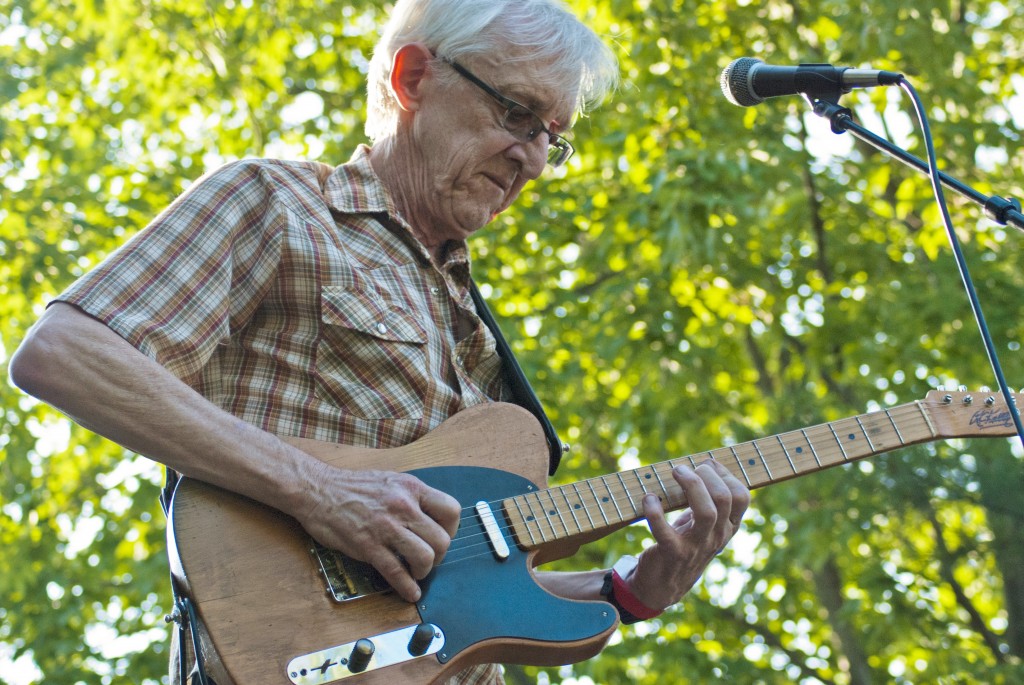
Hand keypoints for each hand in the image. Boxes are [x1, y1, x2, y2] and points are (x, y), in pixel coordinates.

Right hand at [298, 463, 461, 602]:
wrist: (318, 490)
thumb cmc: (353, 487)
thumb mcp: (390, 481)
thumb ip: (412, 498)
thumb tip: (431, 519)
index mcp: (411, 488)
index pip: (451, 510)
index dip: (451, 529)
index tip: (442, 536)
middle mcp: (403, 506)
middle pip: (442, 539)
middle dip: (439, 555)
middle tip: (429, 559)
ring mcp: (386, 527)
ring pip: (425, 557)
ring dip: (424, 571)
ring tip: (416, 572)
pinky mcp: (368, 546)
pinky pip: (396, 572)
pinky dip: (407, 587)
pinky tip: (409, 592)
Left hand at [627, 460, 749, 610]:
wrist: (663, 585)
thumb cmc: (684, 544)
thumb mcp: (703, 524)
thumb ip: (708, 500)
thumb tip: (703, 465)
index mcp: (728, 527)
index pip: (742, 497)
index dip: (724, 474)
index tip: (705, 464)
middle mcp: (717, 537)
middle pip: (725, 499)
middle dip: (706, 475)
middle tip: (685, 469)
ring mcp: (696, 546)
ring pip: (706, 513)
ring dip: (690, 486)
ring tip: (675, 473)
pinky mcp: (672, 553)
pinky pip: (665, 530)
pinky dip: (655, 511)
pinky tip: (648, 499)